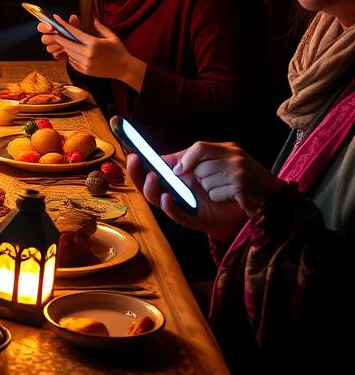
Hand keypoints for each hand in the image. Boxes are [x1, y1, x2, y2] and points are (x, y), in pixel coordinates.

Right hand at [38, 13, 80, 61]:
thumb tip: (73, 17)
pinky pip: (55, 55)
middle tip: (59, 38)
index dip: (44, 27)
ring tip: (66, 45)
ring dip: (58, 47)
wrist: (79, 50)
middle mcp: (50, 38)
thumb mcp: (76, 30)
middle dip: (51, 39)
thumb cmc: (75, 38)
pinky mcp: (57, 55)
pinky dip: (62, 53)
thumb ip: (73, 24)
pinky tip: (67, 51)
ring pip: (49, 48)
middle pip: (44, 38)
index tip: (51, 27)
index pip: (41, 27)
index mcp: (52, 29)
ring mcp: (53, 47)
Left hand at [48, 15, 146, 89]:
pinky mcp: (85, 71)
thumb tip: (94, 19)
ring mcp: (86, 63)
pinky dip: (71, 57)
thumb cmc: (119, 51)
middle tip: (53, 34)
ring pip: (70, 54)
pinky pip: (73, 63)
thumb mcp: (112, 37)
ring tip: (64, 43)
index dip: (64, 26)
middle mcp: (88, 54)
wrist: (124, 69)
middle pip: (68, 44)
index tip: (57, 20)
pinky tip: (72, 54)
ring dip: (66, 48)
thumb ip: (101, 28)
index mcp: (94, 43)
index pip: (75, 33)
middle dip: (59, 39)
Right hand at [126, 149, 249, 243]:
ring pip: (157, 200)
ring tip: (152, 177)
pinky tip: (166, 197)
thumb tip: (163, 158)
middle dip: (137, 175)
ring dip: (151, 188)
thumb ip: (186, 157)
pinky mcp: (192, 219)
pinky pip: (176, 215)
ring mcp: (179, 206)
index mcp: (170, 179)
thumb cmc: (220, 179)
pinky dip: (169, 207)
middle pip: (146, 186)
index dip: (137, 166)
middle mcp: (170, 192)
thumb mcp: (203, 161)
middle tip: (135, 162)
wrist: (243, 199)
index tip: (133, 155)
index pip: (147, 172)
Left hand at [172, 141, 285, 217]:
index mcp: (228, 148)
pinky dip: (219, 198)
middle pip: (198, 168)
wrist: (274, 202)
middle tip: (215, 185)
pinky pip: (215, 193)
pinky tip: (233, 198)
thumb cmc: (242, 186)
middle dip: (200, 181)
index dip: (185, 159)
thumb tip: (164, 161)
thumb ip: (195, 162)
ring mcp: (239, 169)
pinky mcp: (242, 185)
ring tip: (227, 191)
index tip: (176, 171)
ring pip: (204, 182)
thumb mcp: (222, 169)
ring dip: (210, 191)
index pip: (199, 146)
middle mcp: (235, 155)